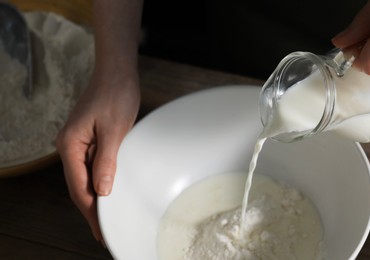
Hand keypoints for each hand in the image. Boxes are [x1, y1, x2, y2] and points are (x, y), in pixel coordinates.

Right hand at [56, 69, 139, 241]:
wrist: (117, 72)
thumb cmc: (116, 95)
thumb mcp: (115, 130)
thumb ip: (107, 161)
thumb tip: (101, 191)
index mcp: (70, 144)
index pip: (78, 186)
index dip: (90, 210)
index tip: (100, 229)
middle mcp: (70, 146)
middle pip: (78, 185)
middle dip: (91, 208)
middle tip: (103, 230)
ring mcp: (78, 142)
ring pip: (85, 177)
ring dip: (96, 196)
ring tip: (108, 216)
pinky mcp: (89, 139)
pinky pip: (92, 165)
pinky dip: (101, 180)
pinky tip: (110, 190)